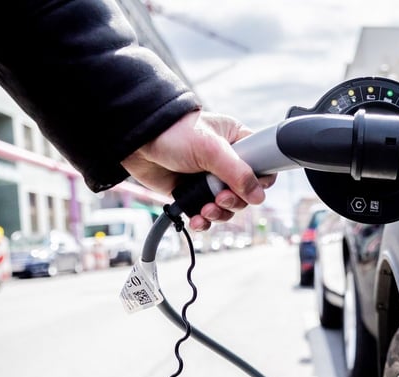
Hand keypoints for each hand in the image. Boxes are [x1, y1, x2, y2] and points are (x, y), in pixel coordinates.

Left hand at [121, 110, 276, 229]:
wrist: (136, 142)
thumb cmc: (174, 133)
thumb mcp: (211, 149)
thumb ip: (238, 173)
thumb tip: (258, 197)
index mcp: (237, 141)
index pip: (261, 166)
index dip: (259, 181)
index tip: (249, 189)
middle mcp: (226, 162)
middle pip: (245, 193)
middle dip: (233, 201)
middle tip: (221, 197)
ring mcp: (209, 179)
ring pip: (227, 207)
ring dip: (218, 213)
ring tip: (206, 209)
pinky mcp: (192, 193)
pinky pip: (206, 214)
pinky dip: (203, 220)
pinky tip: (197, 219)